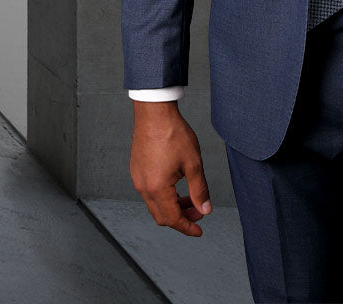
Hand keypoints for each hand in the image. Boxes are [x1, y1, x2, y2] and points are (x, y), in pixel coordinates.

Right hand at [130, 101, 211, 235]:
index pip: (172, 219)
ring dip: (173, 205)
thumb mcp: (193, 163)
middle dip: (181, 217)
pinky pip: (149, 191)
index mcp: (157, 188)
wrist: (154, 112)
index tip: (199, 230)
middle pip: (162, 215)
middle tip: (198, 210)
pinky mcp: (136, 169)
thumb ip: (199, 190)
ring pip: (155, 204)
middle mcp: (144, 187)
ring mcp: (138, 178)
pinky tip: (176, 184)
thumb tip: (205, 209)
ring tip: (190, 196)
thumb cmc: (173, 133)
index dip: (187, 227)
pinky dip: (164, 195)